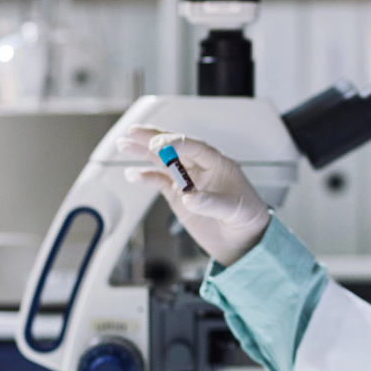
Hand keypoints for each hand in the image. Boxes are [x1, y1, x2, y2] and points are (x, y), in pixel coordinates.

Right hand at [118, 124, 269, 266]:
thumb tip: (188, 197)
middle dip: (155, 139)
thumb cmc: (247, 217)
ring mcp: (188, 180)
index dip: (178, 143)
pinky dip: (145, 177)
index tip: (160, 144)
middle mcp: (202, 168)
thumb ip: (211, 203)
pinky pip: (159, 181)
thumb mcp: (234, 210)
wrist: (242, 238)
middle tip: (135, 131)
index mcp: (220, 164)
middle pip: (176, 148)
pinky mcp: (178, 194)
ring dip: (144, 152)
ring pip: (163, 161)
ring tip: (124, 144)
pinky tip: (132, 174)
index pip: (197, 147)